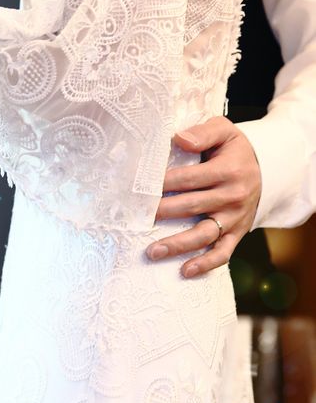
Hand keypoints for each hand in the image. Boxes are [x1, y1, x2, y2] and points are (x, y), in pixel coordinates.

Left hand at [147, 116, 261, 278]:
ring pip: (203, 234)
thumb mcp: (224, 131)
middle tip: (137, 217)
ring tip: (152, 251)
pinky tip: (184, 271)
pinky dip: (205, 264)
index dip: (164, 183)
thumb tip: (179, 139)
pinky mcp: (236, 234)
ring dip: (177, 244)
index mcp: (228, 170)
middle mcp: (232, 196)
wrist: (266, 170)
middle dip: (162, 212)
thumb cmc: (233, 150)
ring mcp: (234, 218)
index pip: (189, 178)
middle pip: (191, 206)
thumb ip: (203, 133)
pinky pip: (222, 253)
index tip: (139, 187)